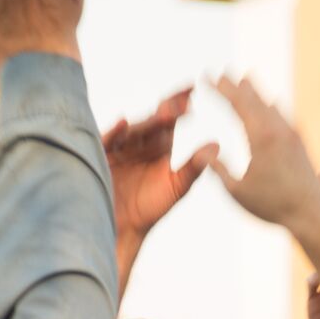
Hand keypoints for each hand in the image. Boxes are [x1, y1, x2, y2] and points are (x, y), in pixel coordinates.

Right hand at [104, 89, 218, 246]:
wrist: (124, 229)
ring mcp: (120, 148)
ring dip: (149, 122)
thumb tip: (217, 144)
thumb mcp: (177, 187)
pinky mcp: (102, 157)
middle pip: (153, 121)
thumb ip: (194, 167)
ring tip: (166, 114)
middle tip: (182, 102)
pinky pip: (108, 141)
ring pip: (134, 130)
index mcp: (159, 145)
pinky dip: (115, 132)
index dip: (179, 104)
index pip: (169, 120)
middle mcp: (139, 142)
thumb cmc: (150, 208)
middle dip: (167, 111)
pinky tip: (124, 123)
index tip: (193, 89)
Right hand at [209, 76, 319, 227]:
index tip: (208, 77)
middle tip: (223, 72)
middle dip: (237, 85)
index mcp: (260, 137)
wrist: (309, 215)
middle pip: (255, 99)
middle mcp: (279, 130)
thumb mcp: (236, 190)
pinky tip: (273, 104)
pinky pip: (285, 118)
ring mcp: (292, 135)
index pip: (238, 103)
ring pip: (271, 106)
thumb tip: (203, 151)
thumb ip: (218, 168)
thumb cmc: (270, 206)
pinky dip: (275, 108)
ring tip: (247, 79)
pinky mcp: (301, 144)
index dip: (221, 89)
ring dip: (257, 92)